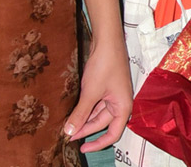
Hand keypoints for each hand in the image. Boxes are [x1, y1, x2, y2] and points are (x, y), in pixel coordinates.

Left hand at [63, 37, 131, 152]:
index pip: (113, 134)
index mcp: (123, 106)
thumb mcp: (90, 93)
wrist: (106, 41)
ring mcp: (113, 94)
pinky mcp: (106, 87)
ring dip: (85, 119)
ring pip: (98, 113)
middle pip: (103, 123)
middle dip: (86, 130)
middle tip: (68, 134)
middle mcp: (120, 102)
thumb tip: (69, 133)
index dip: (98, 144)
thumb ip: (80, 114)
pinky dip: (86, 109)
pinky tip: (75, 111)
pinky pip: (96, 103)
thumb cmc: (105, 65)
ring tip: (69, 124)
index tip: (82, 148)